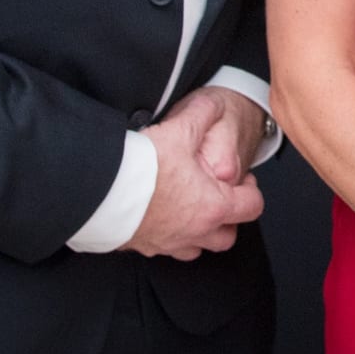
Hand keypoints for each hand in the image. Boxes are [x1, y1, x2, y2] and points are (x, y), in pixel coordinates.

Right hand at [121, 92, 264, 259]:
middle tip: (222, 196)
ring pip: (198, 248)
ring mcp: (169, 243)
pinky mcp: (145, 246)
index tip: (244, 179)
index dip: (252, 190)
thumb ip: (203, 114)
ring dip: (201, 232)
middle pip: (227, 236)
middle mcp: (195, 231)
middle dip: (229, 218)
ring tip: (193, 210)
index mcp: (213, 206)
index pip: (251, 206)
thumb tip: (213, 104)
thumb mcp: (180, 130)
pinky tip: (163, 217)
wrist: (102, 190)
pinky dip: (171, 236)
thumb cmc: (144, 168)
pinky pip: (167, 249)